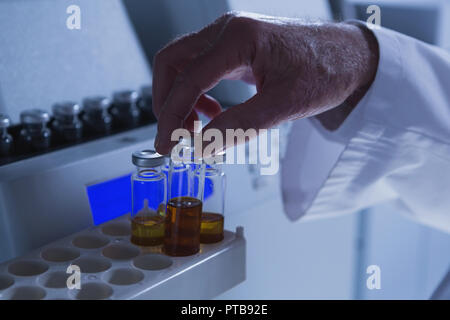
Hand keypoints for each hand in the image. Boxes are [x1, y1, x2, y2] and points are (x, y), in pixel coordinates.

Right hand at [152, 12, 378, 153]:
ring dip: (181, 98)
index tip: (165, 145)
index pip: (187, 79)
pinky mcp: (236, 47)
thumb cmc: (325, 71)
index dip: (171, 117)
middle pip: (172, 63)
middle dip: (167, 102)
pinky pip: (202, 68)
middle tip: (173, 136)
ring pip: (183, 65)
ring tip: (196, 128)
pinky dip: (198, 93)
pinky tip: (213, 113)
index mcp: (238, 38)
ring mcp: (230, 36)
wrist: (349, 57)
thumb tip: (201, 148)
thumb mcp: (283, 105)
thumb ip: (238, 127)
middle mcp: (228, 30)